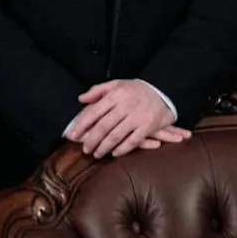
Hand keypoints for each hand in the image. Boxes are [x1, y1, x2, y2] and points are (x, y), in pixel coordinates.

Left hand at [67, 80, 188, 157]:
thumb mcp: (117, 84)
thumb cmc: (136, 89)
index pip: (95, 111)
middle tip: (85, 149)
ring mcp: (138, 116)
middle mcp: (126, 105)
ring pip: (116, 135)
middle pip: (103, 126)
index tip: (72, 135)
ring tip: (97, 154)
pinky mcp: (148, 125)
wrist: (164, 90)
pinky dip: (122, 149)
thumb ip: (98, 90)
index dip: (82, 125)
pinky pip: (132, 141)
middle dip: (92, 140)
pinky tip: (114, 153)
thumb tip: (81, 99)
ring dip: (104, 147)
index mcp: (116, 94)